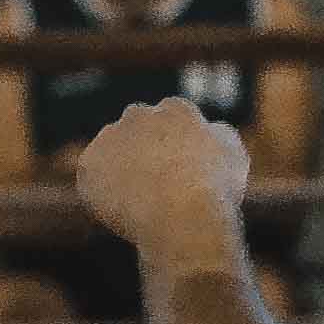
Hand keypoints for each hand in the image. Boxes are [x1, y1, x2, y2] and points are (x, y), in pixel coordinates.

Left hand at [69, 95, 250, 251]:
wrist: (182, 214)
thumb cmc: (214, 189)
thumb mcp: (234, 155)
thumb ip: (218, 135)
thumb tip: (211, 130)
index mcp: (176, 109)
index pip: (170, 121)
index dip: (175, 147)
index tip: (179, 171)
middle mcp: (139, 114)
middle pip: (137, 130)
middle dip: (143, 151)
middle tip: (154, 184)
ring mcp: (110, 137)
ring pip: (111, 153)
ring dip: (119, 170)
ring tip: (137, 202)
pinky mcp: (89, 164)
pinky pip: (92, 179)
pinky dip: (102, 193)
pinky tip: (122, 210)